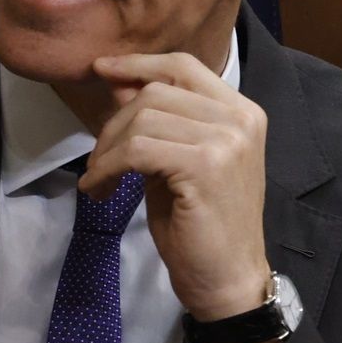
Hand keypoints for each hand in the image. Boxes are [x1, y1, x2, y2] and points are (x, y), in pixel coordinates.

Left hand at [82, 51, 272, 325]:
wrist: (228, 278)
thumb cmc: (203, 224)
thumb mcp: (180, 160)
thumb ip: (160, 121)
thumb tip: (120, 82)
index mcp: (242, 112)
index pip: (184, 66)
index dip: (138, 64)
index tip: (101, 69)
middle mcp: (240, 119)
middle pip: (156, 92)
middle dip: (114, 122)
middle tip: (99, 160)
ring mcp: (227, 141)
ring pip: (142, 119)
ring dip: (107, 150)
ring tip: (99, 179)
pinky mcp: (205, 166)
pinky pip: (137, 150)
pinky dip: (107, 168)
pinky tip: (99, 190)